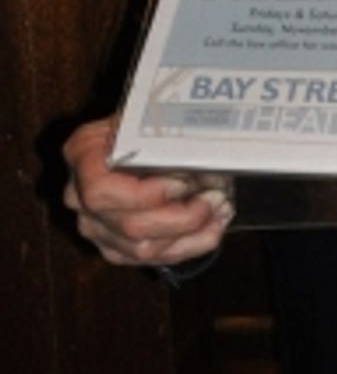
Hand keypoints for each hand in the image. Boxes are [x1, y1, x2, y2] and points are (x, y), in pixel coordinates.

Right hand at [62, 116, 233, 266]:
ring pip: (143, 250)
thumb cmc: (143, 121)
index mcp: (83, 156)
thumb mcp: (149, 114)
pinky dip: (189, 246)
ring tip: (220, 211)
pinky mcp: (114, 247)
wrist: (132, 135)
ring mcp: (95, 227)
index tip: (185, 183)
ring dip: (191, 234)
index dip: (147, 195)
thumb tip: (208, 152)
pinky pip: (152, 259)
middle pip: (130, 226)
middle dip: (182, 218)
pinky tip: (212, 227)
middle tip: (215, 198)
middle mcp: (79, 196)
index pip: (101, 191)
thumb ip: (167, 132)